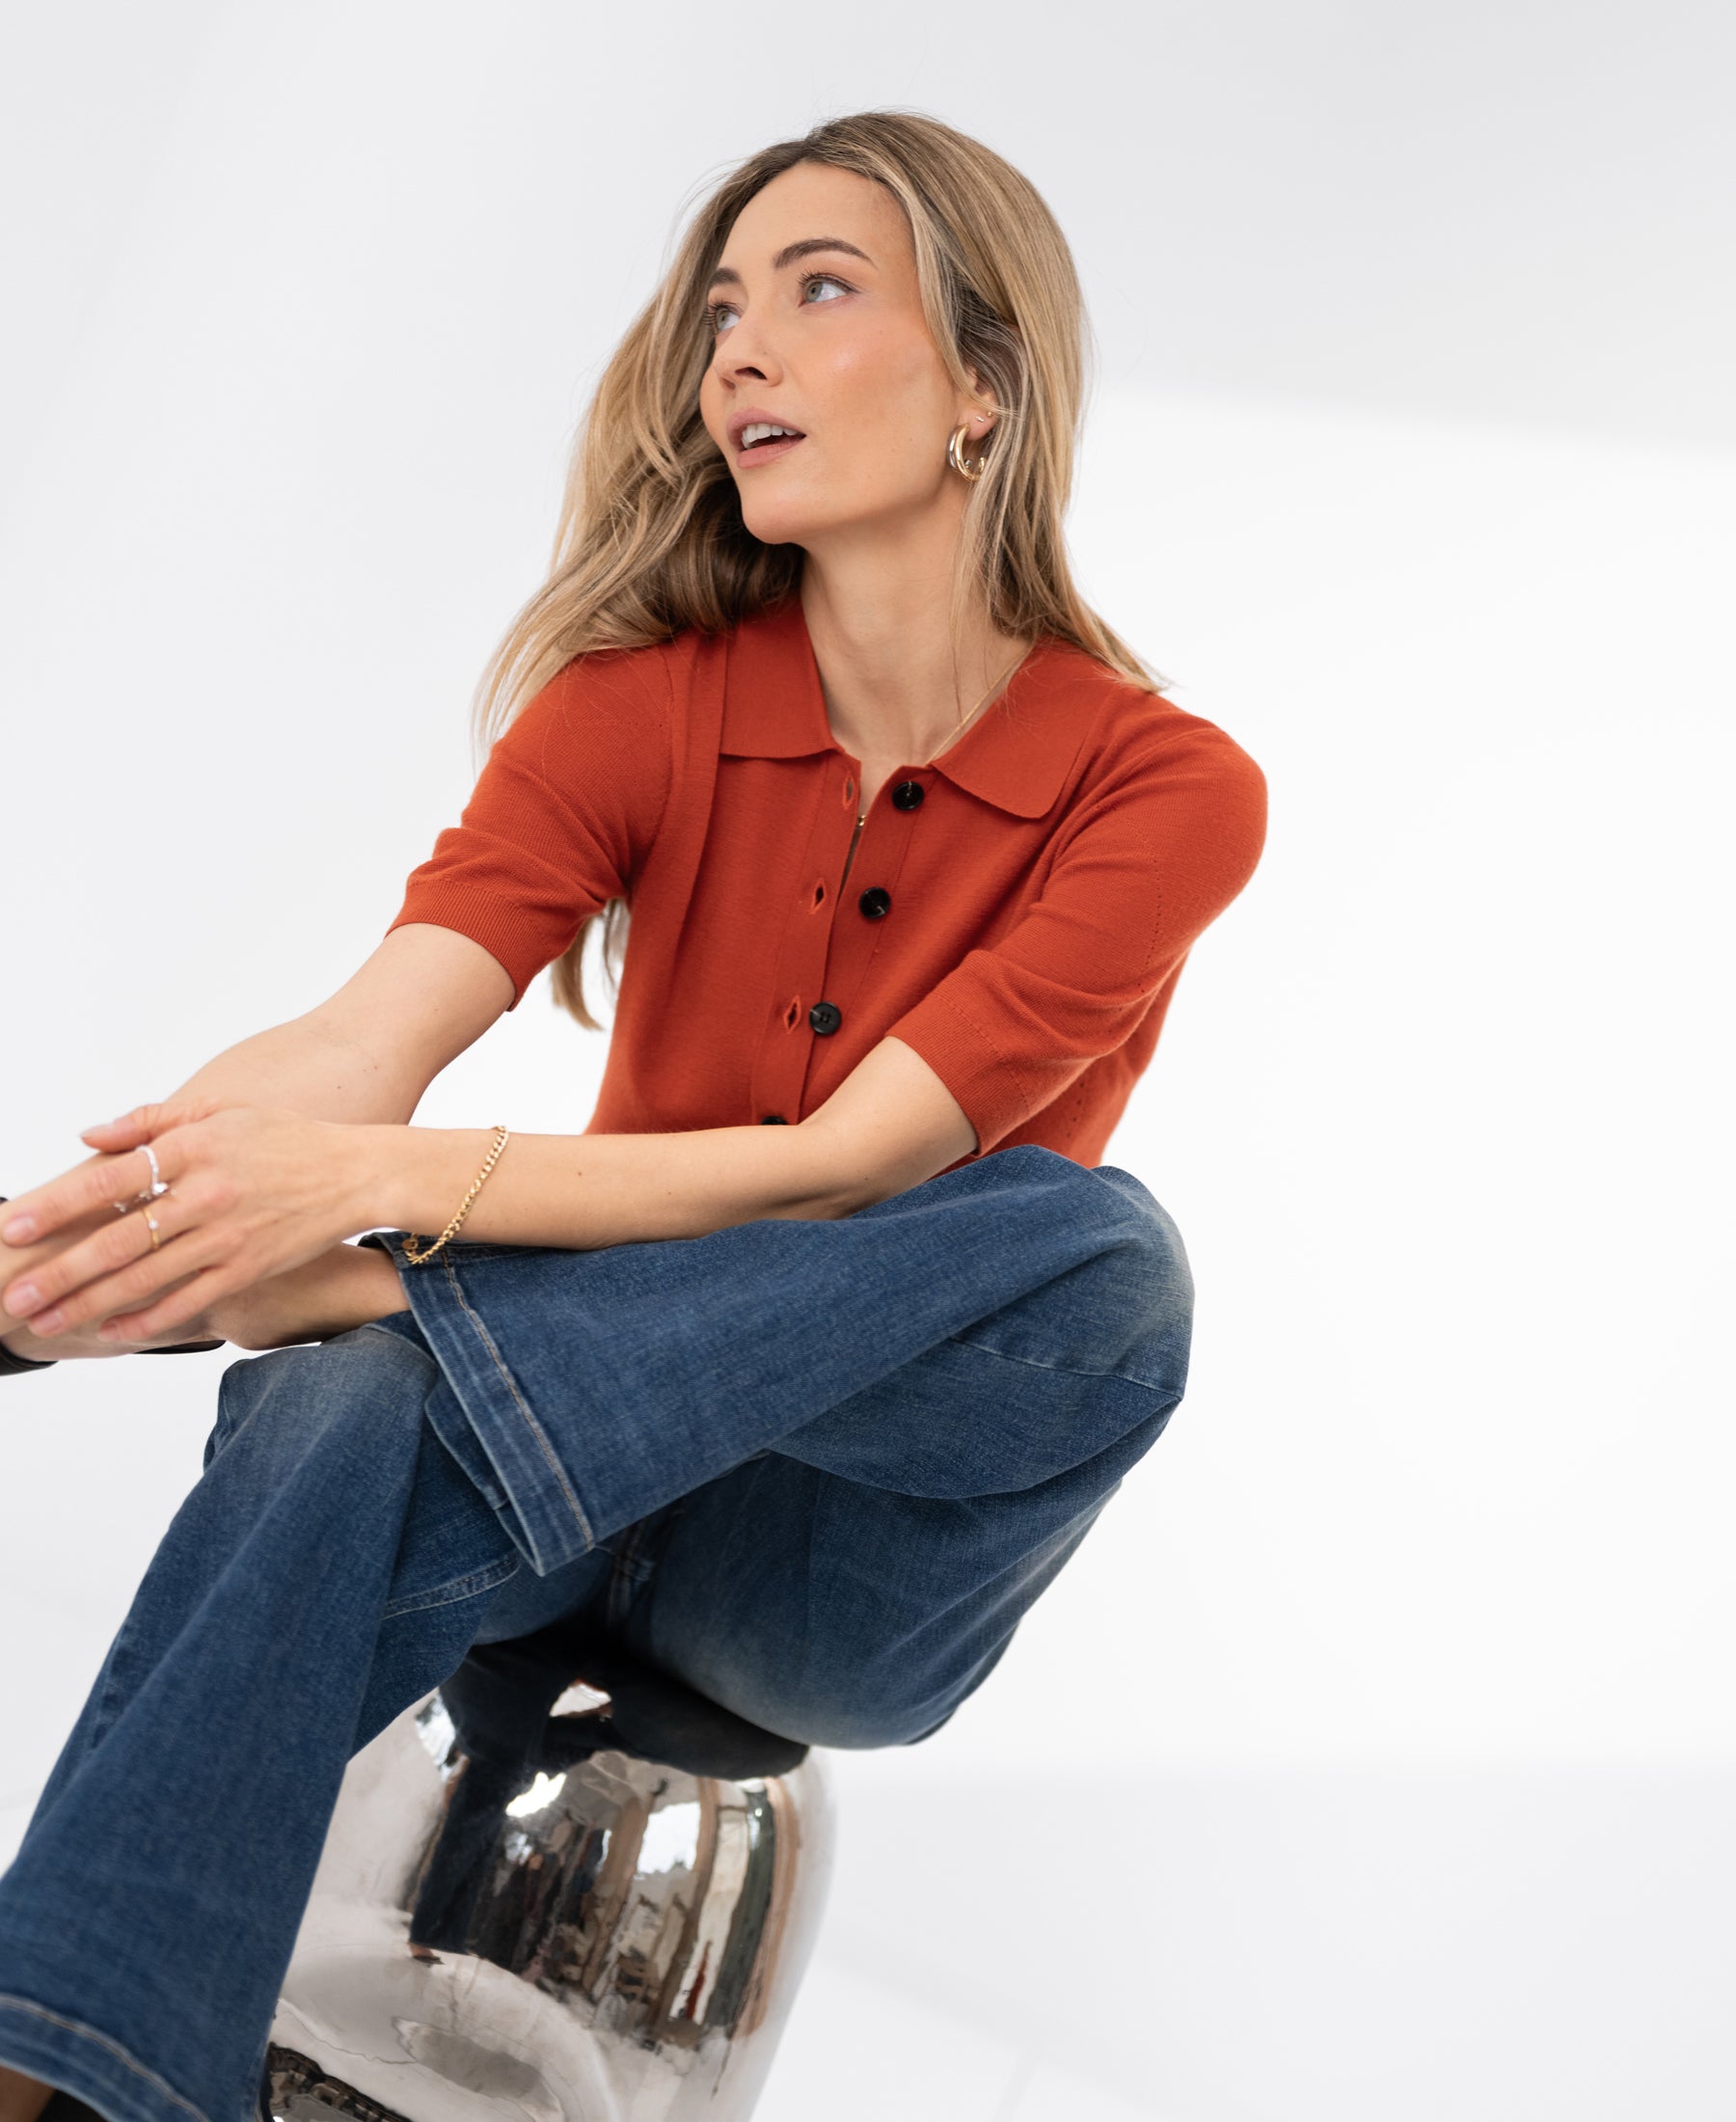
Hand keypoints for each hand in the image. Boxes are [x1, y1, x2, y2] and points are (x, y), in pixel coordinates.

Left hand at [1, 1101, 385, 1344]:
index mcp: (192, 1149)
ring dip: (87, 1304)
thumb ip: (150, 1122)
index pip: (109, 1182)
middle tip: (13, 1297)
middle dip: (58, 1273)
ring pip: (144, 1278)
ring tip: (42, 1320)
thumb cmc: (286, 1139)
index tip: (15, 1227)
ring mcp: (227, 1237)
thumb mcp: (221, 1112)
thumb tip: (88, 1138)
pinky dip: (147, 1321)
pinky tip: (110, 1333)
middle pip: (117, 1241)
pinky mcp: (248, 1268)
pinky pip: (187, 1301)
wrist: (358, 1173)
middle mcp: (205, 1195)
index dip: (57, 1207)